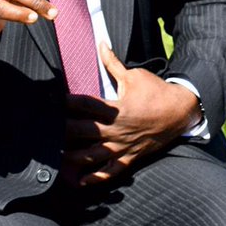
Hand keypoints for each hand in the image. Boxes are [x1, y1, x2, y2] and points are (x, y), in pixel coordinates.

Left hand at [63, 43, 199, 185]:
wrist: (180, 111)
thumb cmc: (157, 92)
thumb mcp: (135, 75)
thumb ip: (113, 63)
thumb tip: (101, 44)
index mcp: (117, 108)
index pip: (86, 104)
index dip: (67, 102)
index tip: (51, 100)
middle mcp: (117, 129)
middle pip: (82, 131)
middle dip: (62, 130)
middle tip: (45, 130)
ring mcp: (122, 145)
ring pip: (91, 155)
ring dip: (71, 157)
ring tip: (55, 156)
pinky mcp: (129, 157)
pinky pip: (110, 172)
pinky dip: (94, 178)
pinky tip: (79, 181)